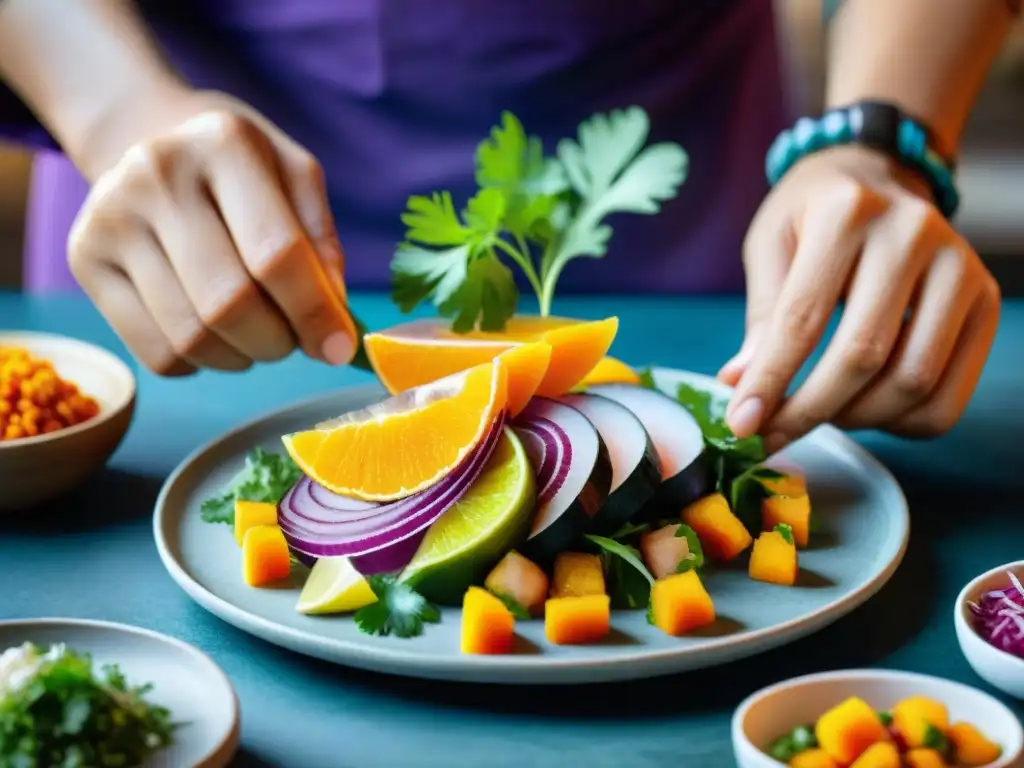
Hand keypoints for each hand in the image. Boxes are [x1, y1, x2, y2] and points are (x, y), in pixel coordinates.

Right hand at [68, 88, 356, 375]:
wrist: (151, 139)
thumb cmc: (241, 170)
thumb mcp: (296, 178)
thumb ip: (323, 245)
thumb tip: (334, 323)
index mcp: (223, 144)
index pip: (276, 254)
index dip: (316, 313)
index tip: (340, 348)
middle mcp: (156, 174)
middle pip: (228, 302)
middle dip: (278, 341)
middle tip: (294, 340)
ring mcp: (110, 217)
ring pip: (191, 337)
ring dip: (242, 356)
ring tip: (257, 334)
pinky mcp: (83, 259)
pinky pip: (157, 352)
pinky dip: (202, 363)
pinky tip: (215, 335)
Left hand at [719, 146, 999, 450]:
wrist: (880, 175)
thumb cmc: (813, 215)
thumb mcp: (771, 246)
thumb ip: (762, 316)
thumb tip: (740, 387)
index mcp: (846, 213)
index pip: (802, 318)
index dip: (770, 381)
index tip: (741, 425)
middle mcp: (912, 234)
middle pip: (862, 355)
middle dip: (808, 411)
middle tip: (771, 435)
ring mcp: (960, 268)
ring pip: (911, 382)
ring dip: (856, 419)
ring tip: (819, 412)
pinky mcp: (985, 302)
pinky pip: (948, 396)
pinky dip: (901, 423)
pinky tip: (865, 409)